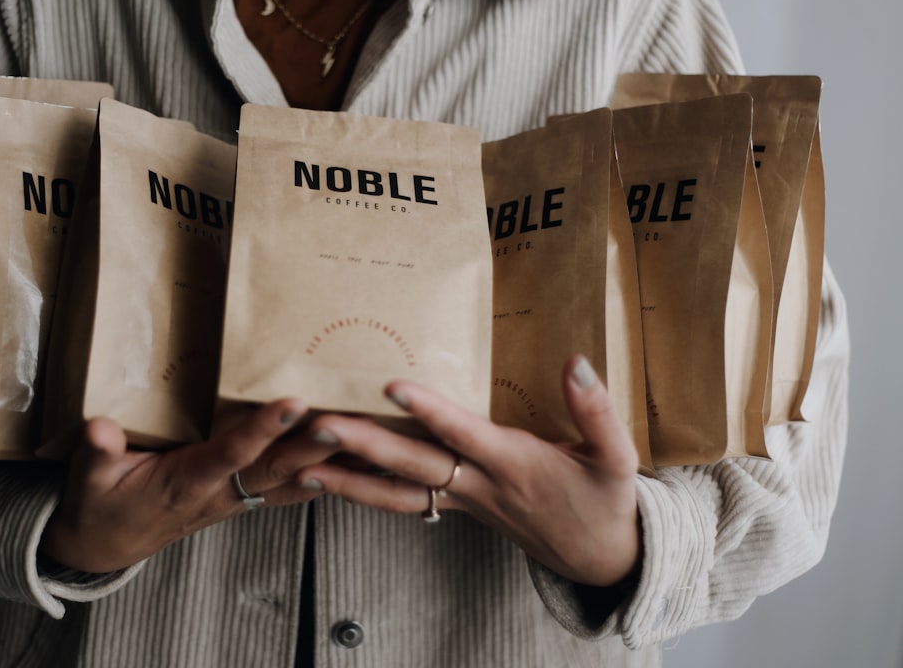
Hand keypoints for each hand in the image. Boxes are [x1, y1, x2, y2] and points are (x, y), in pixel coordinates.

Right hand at [40, 398, 337, 573]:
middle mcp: (222, 493)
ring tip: (376, 439)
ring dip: (335, 462)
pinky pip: (295, 489)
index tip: (291, 403)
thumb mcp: (87, 481)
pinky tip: (361, 465)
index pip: (230, 455)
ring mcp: (238, 498)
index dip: (261, 431)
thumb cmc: (103, 505)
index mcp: (186, 483)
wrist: (110, 543)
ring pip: (296, 479)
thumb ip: (97, 454)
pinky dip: (330, 477)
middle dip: (317, 444)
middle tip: (353, 416)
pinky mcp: (246, 498)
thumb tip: (99, 428)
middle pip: (278, 468)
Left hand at [295, 355, 641, 586]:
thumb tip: (577, 362)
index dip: (430, 411)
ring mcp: (465, 501)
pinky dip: (369, 491)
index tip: (391, 386)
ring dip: (350, 481)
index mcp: (515, 465)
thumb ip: (596, 410)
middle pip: (413, 467)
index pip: (464, 435)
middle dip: (364, 447)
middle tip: (317, 425)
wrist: (599, 558)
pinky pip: (406, 501)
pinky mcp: (459, 507)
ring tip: (302, 464)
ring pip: (398, 494)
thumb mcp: (617, 458)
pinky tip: (334, 480)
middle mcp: (481, 486)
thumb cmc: (605, 501)